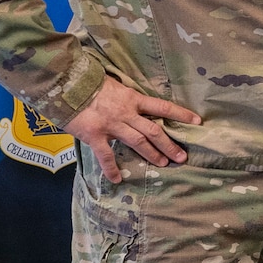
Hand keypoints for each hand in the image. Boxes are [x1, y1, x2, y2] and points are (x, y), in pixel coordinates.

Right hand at [64, 80, 199, 182]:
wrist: (65, 84)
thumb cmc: (89, 82)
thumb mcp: (114, 85)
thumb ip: (126, 97)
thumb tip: (136, 103)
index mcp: (132, 99)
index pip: (162, 107)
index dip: (181, 114)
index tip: (197, 121)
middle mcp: (126, 113)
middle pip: (154, 131)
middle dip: (169, 145)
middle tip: (182, 157)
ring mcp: (112, 125)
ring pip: (138, 142)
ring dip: (152, 155)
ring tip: (163, 165)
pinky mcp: (95, 136)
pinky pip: (106, 156)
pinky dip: (112, 169)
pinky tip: (117, 180)